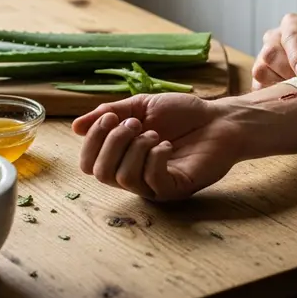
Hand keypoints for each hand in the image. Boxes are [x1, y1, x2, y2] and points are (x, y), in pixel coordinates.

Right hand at [71, 94, 243, 200]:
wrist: (219, 120)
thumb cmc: (183, 114)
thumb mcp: (141, 107)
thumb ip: (110, 114)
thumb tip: (76, 127)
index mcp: (122, 157)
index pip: (88, 163)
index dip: (93, 140)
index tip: (111, 118)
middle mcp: (133, 175)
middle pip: (100, 174)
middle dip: (113, 143)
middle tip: (135, 125)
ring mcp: (153, 185)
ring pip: (124, 179)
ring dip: (136, 149)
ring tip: (156, 134)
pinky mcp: (175, 190)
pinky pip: (152, 182)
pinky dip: (155, 159)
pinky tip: (167, 146)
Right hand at [252, 13, 296, 89]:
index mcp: (293, 24)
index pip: (291, 37)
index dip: (296, 56)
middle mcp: (273, 37)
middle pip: (271, 53)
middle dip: (288, 72)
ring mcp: (262, 55)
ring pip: (261, 70)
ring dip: (280, 83)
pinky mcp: (257, 73)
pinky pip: (258, 85)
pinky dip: (272, 93)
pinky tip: (287, 93)